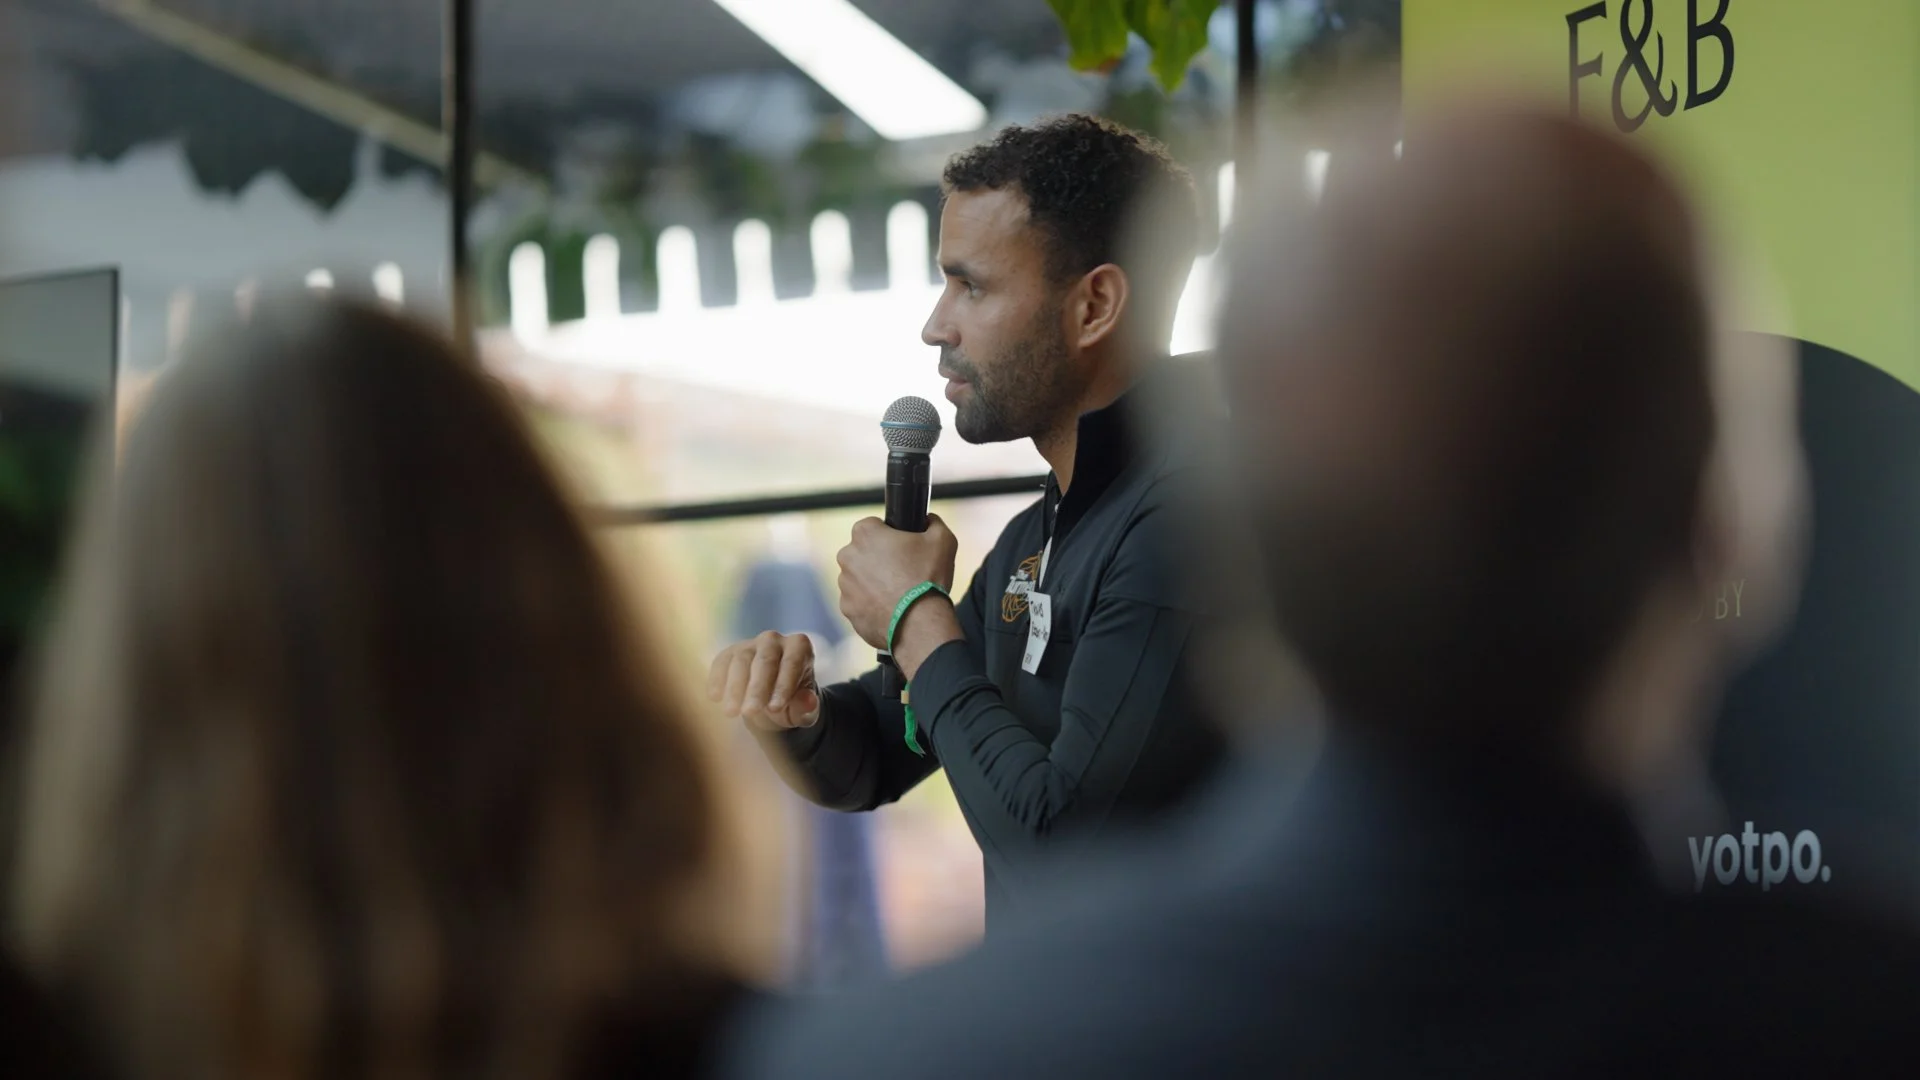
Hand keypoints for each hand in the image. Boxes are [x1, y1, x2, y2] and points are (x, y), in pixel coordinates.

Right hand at [707, 632, 821, 730]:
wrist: (771, 699)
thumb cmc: (791, 703)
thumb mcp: (803, 710)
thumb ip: (807, 708)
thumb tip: (808, 701)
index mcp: (799, 647)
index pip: (792, 664)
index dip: (783, 686)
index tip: (775, 708)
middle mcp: (774, 640)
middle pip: (765, 661)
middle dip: (757, 688)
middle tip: (749, 712)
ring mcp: (750, 644)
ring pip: (741, 660)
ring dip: (735, 688)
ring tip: (731, 712)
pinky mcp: (729, 653)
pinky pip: (721, 662)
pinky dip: (717, 679)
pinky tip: (714, 697)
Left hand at [836, 513, 959, 650]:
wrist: (919, 624)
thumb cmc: (928, 578)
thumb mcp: (943, 539)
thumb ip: (933, 522)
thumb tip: (928, 520)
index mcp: (865, 533)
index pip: (873, 525)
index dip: (890, 535)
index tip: (903, 548)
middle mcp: (847, 556)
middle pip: (863, 552)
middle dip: (878, 559)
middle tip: (903, 571)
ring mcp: (844, 585)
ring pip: (859, 578)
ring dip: (874, 582)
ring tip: (899, 593)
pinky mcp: (847, 609)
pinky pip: (859, 602)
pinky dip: (871, 604)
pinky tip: (892, 608)